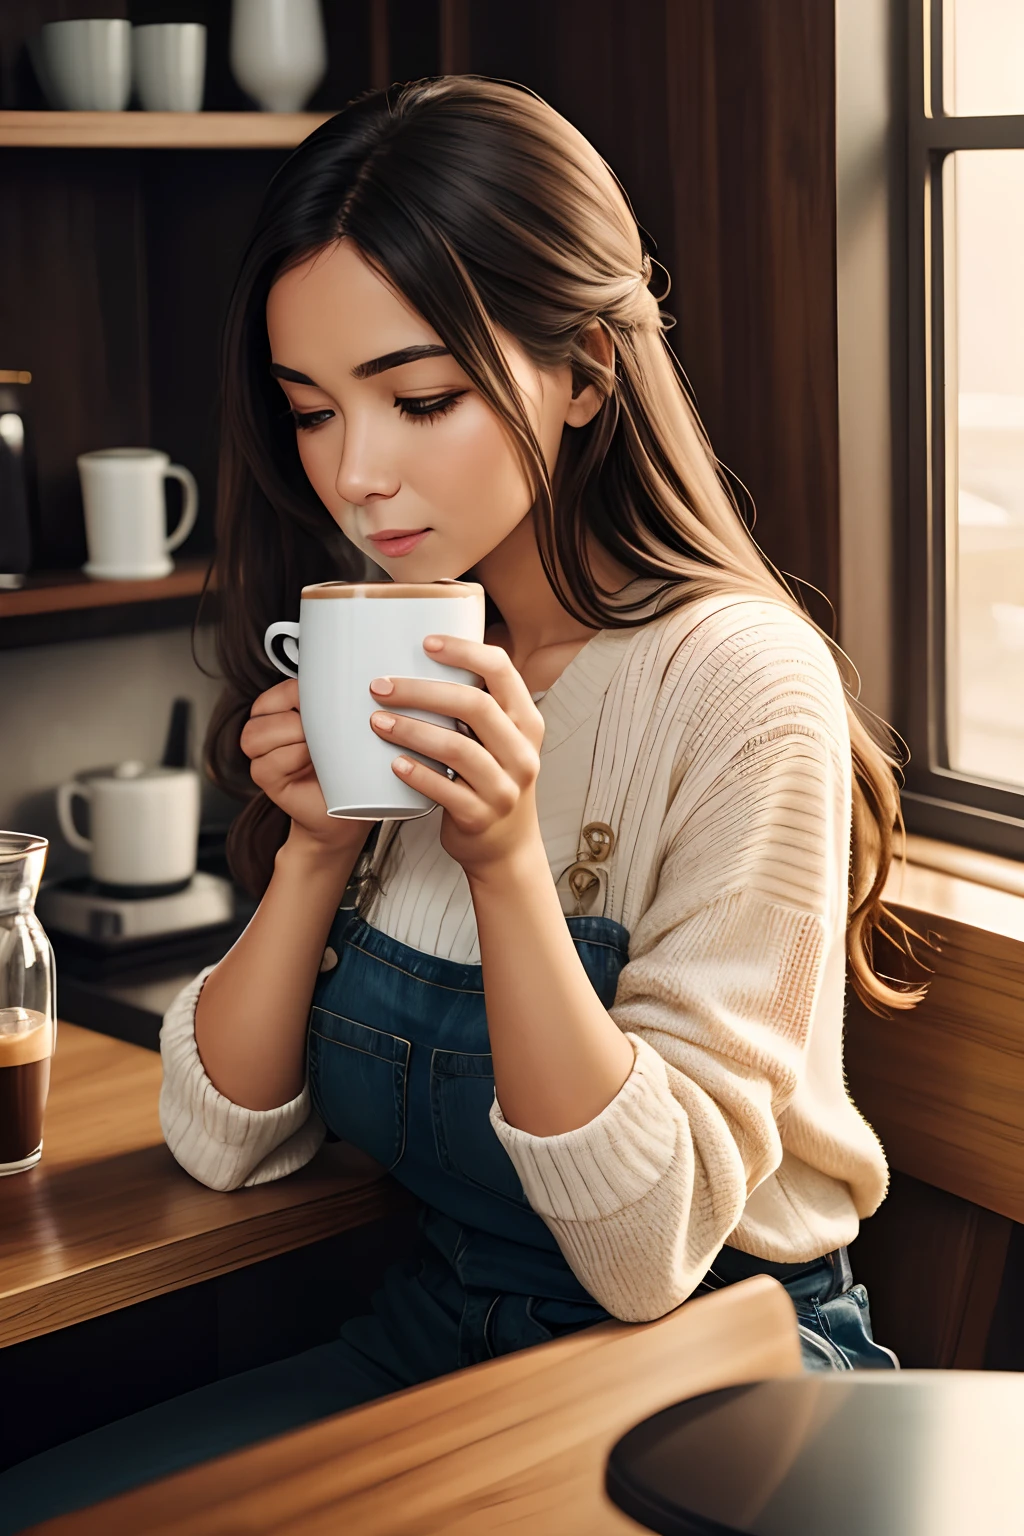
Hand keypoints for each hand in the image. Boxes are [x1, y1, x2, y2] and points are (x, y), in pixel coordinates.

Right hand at [240, 678, 371, 856]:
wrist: (350, 814)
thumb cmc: (350, 770)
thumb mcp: (347, 732)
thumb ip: (337, 708)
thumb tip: (349, 684)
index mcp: (286, 712)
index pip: (279, 690)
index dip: (300, 693)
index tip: (326, 704)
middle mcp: (269, 731)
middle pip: (262, 709)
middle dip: (296, 716)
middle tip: (325, 731)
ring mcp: (263, 756)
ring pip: (257, 733)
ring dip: (291, 736)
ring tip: (318, 748)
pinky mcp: (266, 780)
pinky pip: (267, 763)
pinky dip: (291, 759)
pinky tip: (312, 764)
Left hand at [368, 635, 544, 879]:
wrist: (506, 849)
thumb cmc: (493, 783)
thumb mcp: (501, 742)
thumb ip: (480, 709)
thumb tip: (425, 662)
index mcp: (526, 723)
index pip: (501, 670)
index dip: (464, 651)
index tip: (426, 642)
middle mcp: (521, 752)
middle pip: (474, 705)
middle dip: (422, 690)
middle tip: (381, 686)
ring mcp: (504, 787)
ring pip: (457, 748)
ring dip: (411, 730)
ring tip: (377, 721)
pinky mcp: (480, 817)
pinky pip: (445, 790)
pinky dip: (417, 774)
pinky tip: (394, 763)